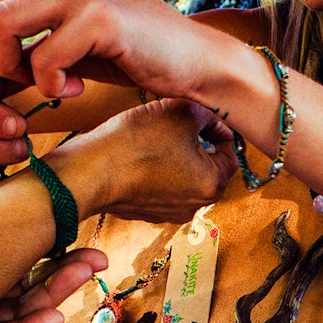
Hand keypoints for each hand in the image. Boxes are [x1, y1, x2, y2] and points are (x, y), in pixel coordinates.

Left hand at [0, 0, 217, 101]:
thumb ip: (28, 48)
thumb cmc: (134, 54)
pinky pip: (44, 57)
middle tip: (2, 94)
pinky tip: (77, 88)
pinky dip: (52, 84)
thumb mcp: (70, 45)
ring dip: (10, 68)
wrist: (196, 61)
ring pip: (0, 25)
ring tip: (46, 86)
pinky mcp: (101, 18)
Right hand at [48, 98, 237, 222]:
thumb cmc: (137, 143)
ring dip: (175, 153)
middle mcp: (195, 205)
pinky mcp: (145, 210)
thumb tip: (213, 117)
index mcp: (212, 185)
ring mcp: (169, 211)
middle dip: (196, 141)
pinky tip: (140, 152)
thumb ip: (208, 113)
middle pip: (207, 165)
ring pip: (183, 174)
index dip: (218, 128)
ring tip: (157, 134)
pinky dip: (155, 168)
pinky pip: (160, 184)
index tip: (204, 116)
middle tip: (178, 121)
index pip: (231, 152)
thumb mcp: (182, 111)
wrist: (91, 170)